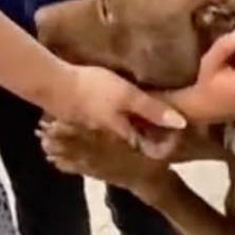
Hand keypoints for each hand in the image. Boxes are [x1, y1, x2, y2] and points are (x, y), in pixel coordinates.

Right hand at [42, 63, 186, 151]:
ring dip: (138, 120)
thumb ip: (152, 110)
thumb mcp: (127, 96)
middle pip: (138, 137)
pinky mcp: (85, 114)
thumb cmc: (93, 90)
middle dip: (154, 130)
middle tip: (171, 114)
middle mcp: (111, 135)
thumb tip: (182, 123)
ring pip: (124, 128)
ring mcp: (96, 125)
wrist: (52, 84)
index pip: (151, 149)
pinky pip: (111, 119)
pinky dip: (122, 113)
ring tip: (150, 103)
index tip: (180, 129)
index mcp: (124, 133)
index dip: (167, 143)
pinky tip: (123, 97)